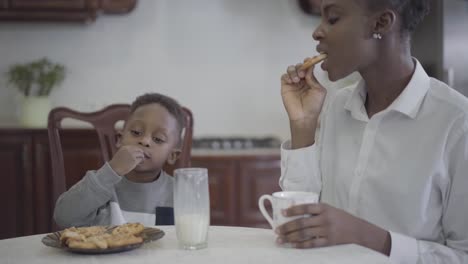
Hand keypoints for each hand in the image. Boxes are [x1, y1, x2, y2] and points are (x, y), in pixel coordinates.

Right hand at [108, 145, 144, 175]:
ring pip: (141, 154)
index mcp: (125, 147)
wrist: (113, 168)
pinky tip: (138, 164)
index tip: (139, 153)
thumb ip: (127, 151)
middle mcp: (129, 150)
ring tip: (139, 161)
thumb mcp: (120, 153)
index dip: (138, 150)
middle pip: (139, 150)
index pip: (135, 147)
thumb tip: (136, 152)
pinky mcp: (134, 161)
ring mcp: (132, 155)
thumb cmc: (117, 162)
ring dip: (141, 158)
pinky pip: (140, 160)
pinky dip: (140, 162)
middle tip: (141, 157)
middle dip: (141, 153)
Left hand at [275, 203, 390, 254]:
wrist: (359, 230)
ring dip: (290, 237)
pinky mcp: (329, 241)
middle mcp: (325, 219)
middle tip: (276, 230)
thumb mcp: (330, 209)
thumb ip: (315, 211)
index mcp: (324, 208)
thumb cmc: (341, 218)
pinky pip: (312, 244)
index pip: (305, 207)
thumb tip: (294, 213)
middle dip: (287, 227)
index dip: (293, 210)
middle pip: (302, 223)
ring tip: (280, 239)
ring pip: (304, 234)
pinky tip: (292, 246)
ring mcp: (327, 231)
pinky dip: (301, 245)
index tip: (282, 213)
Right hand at [281, 59, 326, 122]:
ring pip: (291, 69)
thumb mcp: (319, 90)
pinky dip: (287, 76)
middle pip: (299, 66)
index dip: (309, 62)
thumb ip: (313, 79)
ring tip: (297, 79)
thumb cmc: (314, 105)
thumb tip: (309, 68)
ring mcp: (293, 83)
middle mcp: (302, 80)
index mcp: (310, 80)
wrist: (304, 116)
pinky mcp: (285, 87)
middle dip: (301, 67)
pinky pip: (284, 76)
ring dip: (294, 71)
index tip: (309, 60)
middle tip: (302, 74)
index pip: (308, 68)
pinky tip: (292, 82)